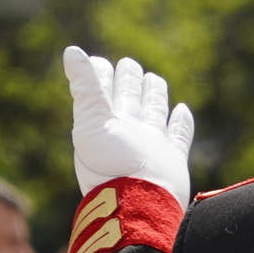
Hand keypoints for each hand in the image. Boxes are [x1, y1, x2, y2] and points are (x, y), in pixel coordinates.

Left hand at [64, 47, 195, 205]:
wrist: (139, 202)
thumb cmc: (111, 164)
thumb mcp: (92, 120)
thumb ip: (86, 86)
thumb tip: (71, 50)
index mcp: (106, 122)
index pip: (103, 92)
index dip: (101, 75)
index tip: (100, 62)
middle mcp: (128, 131)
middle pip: (130, 99)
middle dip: (129, 81)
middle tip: (129, 64)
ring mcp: (152, 144)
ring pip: (153, 112)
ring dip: (153, 95)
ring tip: (154, 80)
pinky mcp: (172, 157)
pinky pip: (179, 134)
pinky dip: (181, 121)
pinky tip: (182, 109)